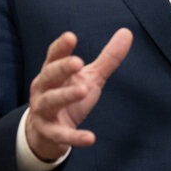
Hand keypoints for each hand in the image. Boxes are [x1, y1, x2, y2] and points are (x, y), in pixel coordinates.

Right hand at [25, 29, 132, 160]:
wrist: (47, 133)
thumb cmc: (69, 97)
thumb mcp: (90, 77)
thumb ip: (107, 58)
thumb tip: (127, 32)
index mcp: (52, 72)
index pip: (54, 56)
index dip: (61, 47)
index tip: (71, 37)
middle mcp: (43, 88)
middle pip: (49, 75)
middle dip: (62, 68)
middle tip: (78, 63)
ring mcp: (43, 110)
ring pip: (50, 101)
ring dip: (65, 95)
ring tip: (84, 91)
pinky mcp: (49, 132)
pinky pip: (60, 134)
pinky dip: (74, 137)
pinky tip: (90, 138)